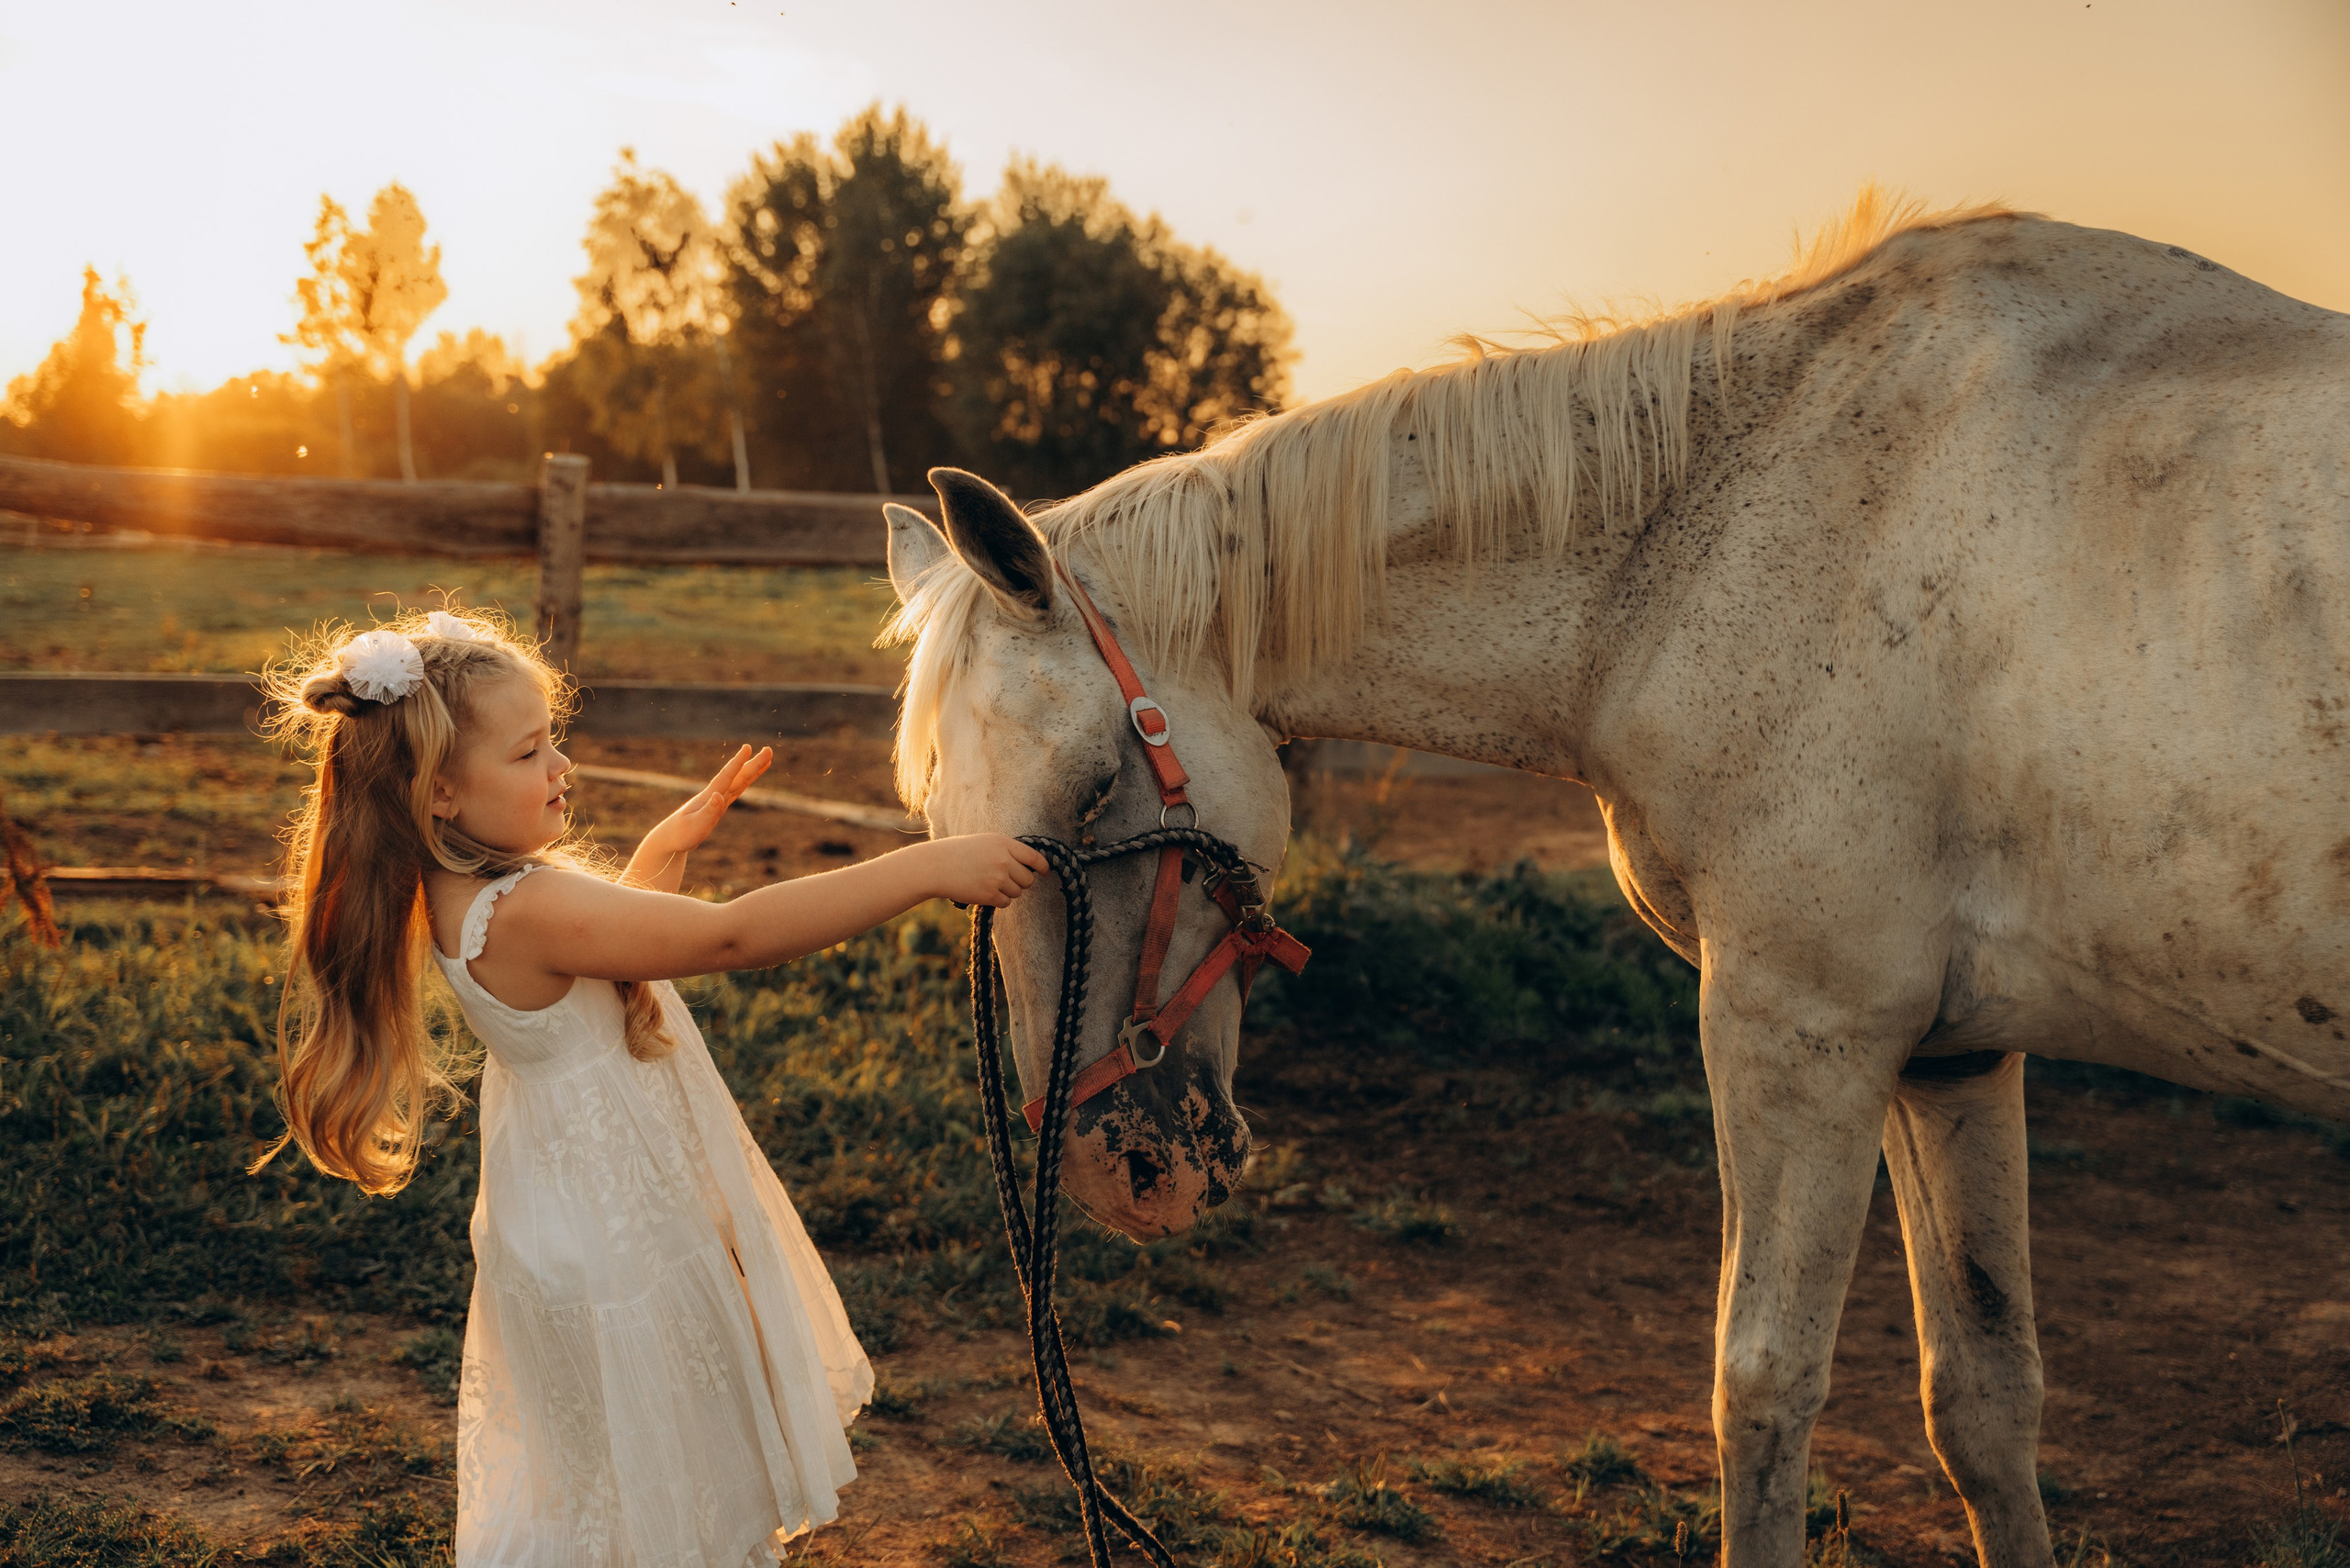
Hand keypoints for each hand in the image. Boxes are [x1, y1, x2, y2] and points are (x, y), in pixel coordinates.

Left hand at [630, 745, 771, 882]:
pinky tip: (750, 776)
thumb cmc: (681, 834)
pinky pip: (737, 790)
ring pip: (739, 781)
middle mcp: (715, 794)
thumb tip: (719, 796)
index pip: (726, 776)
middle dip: (754, 763)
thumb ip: (709, 811)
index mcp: (709, 796)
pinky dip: (746, 781)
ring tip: (767, 759)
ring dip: (753, 769)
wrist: (670, 838)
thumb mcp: (696, 825)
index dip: (737, 762)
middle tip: (769, 750)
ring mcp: (718, 799)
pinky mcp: (719, 805)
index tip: (748, 748)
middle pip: (738, 776)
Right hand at [925, 833, 1047, 906]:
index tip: (1045, 872)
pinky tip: (985, 893)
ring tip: (990, 884)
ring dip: (1008, 892)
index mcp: (1003, 843)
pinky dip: (999, 901)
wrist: (935, 866)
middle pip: (1028, 879)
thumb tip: (1028, 867)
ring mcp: (997, 878)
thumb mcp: (984, 842)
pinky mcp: (989, 895)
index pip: (1033, 857)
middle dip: (1021, 882)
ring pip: (1018, 892)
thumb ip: (1005, 851)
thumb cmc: (957, 853)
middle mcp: (1003, 860)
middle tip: (1006, 881)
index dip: (1043, 866)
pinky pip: (1006, 902)